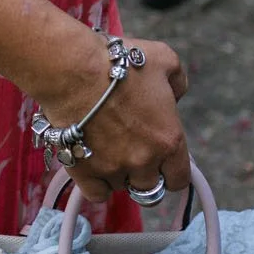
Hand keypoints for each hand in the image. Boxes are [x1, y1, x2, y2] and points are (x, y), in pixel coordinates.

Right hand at [34, 36, 191, 203]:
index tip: (162, 162)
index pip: (179, 179)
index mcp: (169, 140)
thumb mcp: (164, 60)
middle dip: (144, 174)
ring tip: (108, 152)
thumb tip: (175, 96)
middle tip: (133, 154)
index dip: (171, 172)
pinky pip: (97, 194)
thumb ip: (178, 83)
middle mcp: (144, 161)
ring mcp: (113, 169)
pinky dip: (97, 184)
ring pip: (122, 188)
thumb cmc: (119, 63)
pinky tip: (94, 166)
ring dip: (119, 175)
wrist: (74, 70)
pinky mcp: (84, 171)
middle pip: (150, 188)